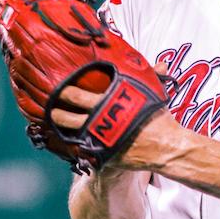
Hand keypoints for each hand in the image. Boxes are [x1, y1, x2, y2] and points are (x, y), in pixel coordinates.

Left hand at [48, 62, 182, 170]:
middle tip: (52, 101)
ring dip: (61, 124)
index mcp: (111, 103)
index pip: (80, 95)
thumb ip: (152, 77)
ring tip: (54, 117)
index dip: (67, 90)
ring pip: (72, 132)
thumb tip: (161, 63)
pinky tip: (66, 137)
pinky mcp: (103, 155)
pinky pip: (82, 149)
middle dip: (58, 107)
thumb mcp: (155, 94)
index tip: (61, 85)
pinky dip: (73, 143)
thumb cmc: (160, 119)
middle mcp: (102, 121)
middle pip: (70, 114)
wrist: (167, 148)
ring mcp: (100, 139)